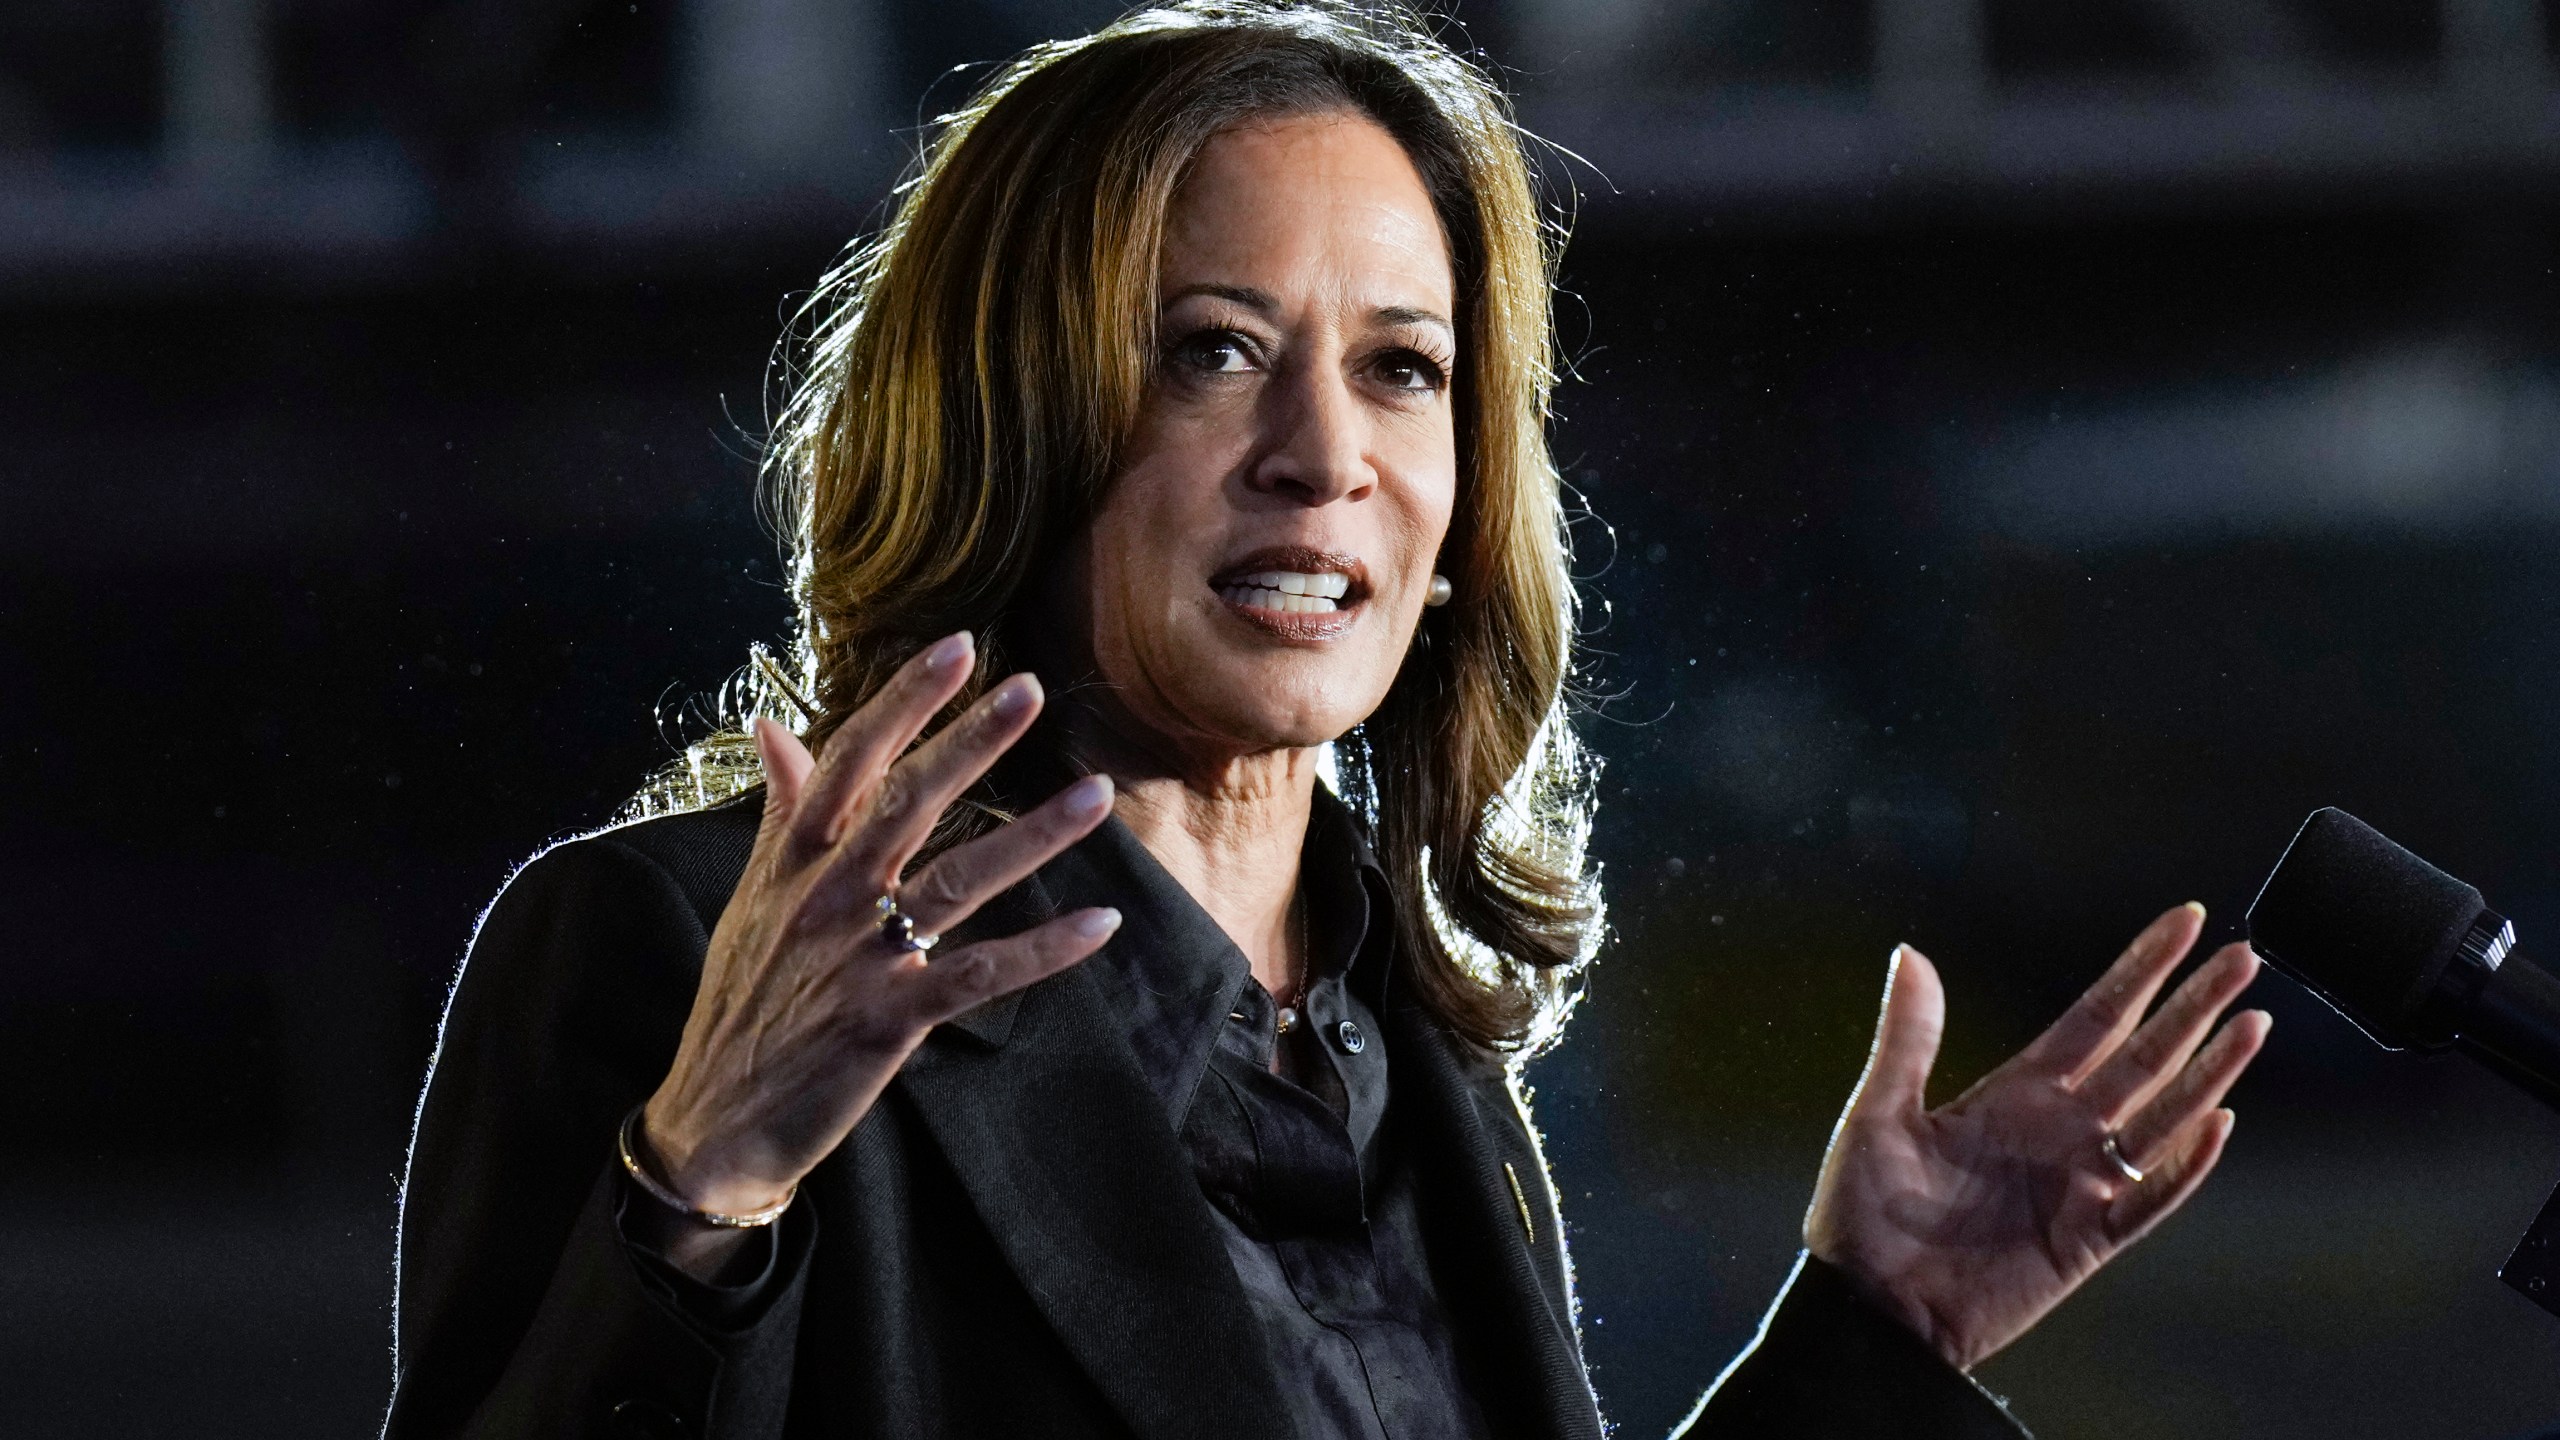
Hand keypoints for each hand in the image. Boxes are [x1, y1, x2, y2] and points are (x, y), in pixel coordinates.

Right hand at [635, 632, 1120, 1263]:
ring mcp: (857, 958)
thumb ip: (779, 810)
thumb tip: (771, 726)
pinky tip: (1100, 924)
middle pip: (906, 802)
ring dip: (1032, 836)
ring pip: (957, 880)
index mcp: (791, 860)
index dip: (903, 701)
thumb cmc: (742, 1002)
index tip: (958, 647)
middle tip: (1030, 688)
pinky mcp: (888, 1020)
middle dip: (969, 741)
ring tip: (1095, 793)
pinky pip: (979, 975)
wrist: (714, 1121)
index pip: (848, 759)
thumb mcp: (751, 897)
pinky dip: (1042, 950)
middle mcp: (824, 897)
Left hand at [1803, 902, 2269, 1370]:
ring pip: (2162, 1117)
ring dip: (2208, 1072)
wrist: (1870, 1308)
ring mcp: (2079, 1184)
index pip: (2095, 1017)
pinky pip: (2150, 1200)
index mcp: (2014, 1093)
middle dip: (2193, 1006)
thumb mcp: (1877, 1114)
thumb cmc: (1861, 1215)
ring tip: (2253, 1022)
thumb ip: (1908, 1038)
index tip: (2185, 922)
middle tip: (2243, 957)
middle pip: (2143, 1055)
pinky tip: (2218, 1123)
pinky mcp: (2087, 1241)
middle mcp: (2058, 1130)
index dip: (2141, 970)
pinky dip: (2185, 1165)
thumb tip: (1910, 953)